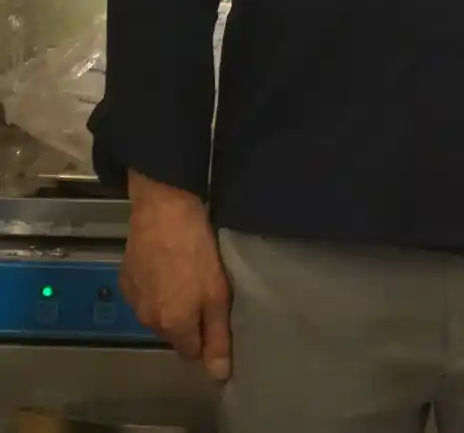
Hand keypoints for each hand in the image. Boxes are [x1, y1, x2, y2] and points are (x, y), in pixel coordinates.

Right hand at [121, 174, 231, 380]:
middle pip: (174, 333)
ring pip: (157, 314)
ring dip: (170, 303)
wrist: (162, 208)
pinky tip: (165, 264)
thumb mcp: (217, 291)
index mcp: (173, 326)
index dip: (206, 339)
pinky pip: (143, 294)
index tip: (216, 316)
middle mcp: (148, 320)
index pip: (191, 352)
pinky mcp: (124, 278)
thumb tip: (218, 376)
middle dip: (188, 320)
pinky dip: (154, 287)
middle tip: (203, 289)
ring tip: (184, 274)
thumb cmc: (195, 248)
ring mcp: (133, 299)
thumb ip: (217, 336)